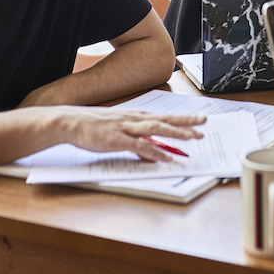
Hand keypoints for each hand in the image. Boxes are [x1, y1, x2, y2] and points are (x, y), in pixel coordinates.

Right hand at [61, 107, 205, 161]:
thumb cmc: (93, 125)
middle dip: (186, 122)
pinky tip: (166, 157)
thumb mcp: (118, 128)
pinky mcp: (116, 139)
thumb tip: (152, 151)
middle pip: (165, 120)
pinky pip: (139, 146)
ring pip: (156, 129)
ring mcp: (126, 128)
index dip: (183, 118)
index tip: (199, 120)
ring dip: (176, 133)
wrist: (70, 122)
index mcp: (136, 116)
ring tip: (192, 137)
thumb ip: (136, 138)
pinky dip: (154, 152)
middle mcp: (134, 119)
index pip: (164, 116)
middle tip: (204, 124)